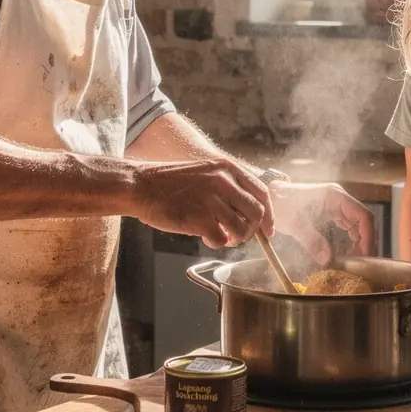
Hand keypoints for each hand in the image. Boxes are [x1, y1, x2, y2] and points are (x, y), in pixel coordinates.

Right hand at [130, 159, 273, 248]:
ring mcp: (213, 200)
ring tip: (220, 235)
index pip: (262, 192)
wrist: (141, 185)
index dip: (269, 214)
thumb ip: (228, 186)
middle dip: (253, 230)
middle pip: (257, 213)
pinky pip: (222, 240)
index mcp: (227, 168)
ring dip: (234, 239)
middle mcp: (224, 182)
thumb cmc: (170, 182)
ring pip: (243, 230)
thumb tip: (249, 211)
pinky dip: (216, 243)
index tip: (268, 229)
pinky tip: (204, 236)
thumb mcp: (205, 172)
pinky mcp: (201, 219)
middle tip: (239, 236)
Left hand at [270, 182, 374, 264]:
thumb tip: (328, 261)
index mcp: (335, 196)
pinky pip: (348, 226)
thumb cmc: (280, 205)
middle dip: (365, 242)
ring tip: (354, 260)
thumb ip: (312, 241)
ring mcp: (336, 204)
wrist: (270, 198)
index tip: (365, 255)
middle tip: (360, 263)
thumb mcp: (295, 224)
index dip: (368, 236)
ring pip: (357, 224)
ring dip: (359, 242)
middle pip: (363, 221)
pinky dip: (351, 239)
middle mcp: (339, 198)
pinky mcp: (332, 211)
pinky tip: (347, 252)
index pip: (363, 216)